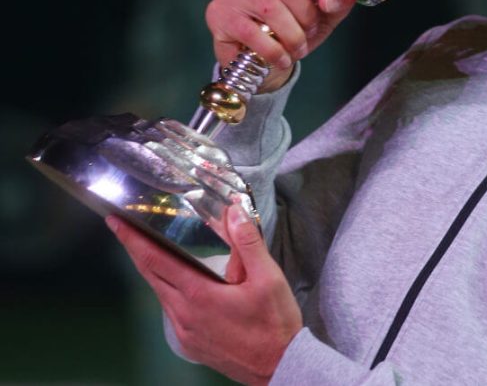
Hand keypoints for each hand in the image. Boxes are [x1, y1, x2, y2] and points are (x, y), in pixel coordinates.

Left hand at [107, 204, 301, 385]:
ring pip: (160, 294)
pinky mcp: (190, 345)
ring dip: (153, 271)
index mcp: (199, 295)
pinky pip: (171, 312)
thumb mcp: (268, 277)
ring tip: (152, 252)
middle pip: (150, 276)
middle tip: (125, 229)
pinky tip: (179, 284)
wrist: (280, 365)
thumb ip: (247, 241)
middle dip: (136, 250)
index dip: (133, 240)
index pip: (156, 260)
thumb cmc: (275, 323)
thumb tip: (232, 211)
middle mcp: (183, 315)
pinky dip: (168, 291)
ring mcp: (184, 333)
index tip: (115, 223)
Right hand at [207, 0, 356, 91]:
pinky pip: (250, 32)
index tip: (323, 4)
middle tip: (311, 30)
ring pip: (269, 8)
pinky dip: (273, 50)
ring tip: (299, 47)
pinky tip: (282, 58)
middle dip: (306, 13)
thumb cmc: (296, 25)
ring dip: (292, 34)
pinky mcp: (217, 15)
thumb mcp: (326, 10)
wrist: (267, 58)